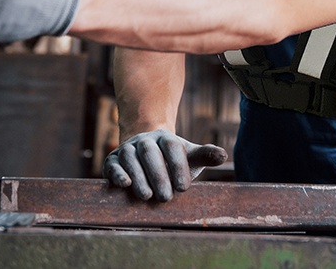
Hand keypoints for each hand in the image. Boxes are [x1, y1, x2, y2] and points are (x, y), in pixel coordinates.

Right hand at [102, 130, 227, 200]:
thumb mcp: (188, 156)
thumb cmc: (171, 159)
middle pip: (150, 153)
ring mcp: (127, 148)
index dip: (178, 166)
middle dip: (158, 175)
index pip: (173, 147)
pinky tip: (124, 185)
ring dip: (138, 177)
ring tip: (147, 196)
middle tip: (166, 197)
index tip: (184, 187)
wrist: (145, 149)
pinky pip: (112, 164)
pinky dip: (117, 173)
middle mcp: (145, 141)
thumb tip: (223, 155)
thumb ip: (204, 155)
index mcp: (166, 138)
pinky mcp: (113, 160)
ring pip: (131, 158)